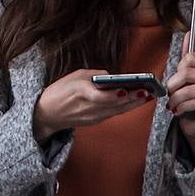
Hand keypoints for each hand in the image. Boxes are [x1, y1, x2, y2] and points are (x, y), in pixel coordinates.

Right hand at [33, 69, 153, 139]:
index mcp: (80, 93)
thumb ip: (94, 74)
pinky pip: (113, 113)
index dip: (113, 95)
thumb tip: (112, 76)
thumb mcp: (74, 76)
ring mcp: (92, 117)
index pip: (99, 97)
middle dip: (132, 99)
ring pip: (117, 110)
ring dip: (133, 104)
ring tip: (147, 96)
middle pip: (113, 104)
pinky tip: (135, 102)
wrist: (46, 113)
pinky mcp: (95, 121)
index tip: (125, 90)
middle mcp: (88, 108)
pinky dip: (125, 107)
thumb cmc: (59, 91)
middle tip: (147, 92)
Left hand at [165, 51, 194, 158]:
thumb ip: (187, 54)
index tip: (176, 81)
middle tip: (171, 95)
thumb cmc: (188, 99)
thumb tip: (189, 33)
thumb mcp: (185, 76)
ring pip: (187, 90)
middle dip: (172, 86)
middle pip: (186, 73)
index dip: (177, 71)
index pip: (188, 58)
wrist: (194, 124)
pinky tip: (178, 111)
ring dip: (175, 99)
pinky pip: (191, 102)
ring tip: (173, 104)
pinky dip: (180, 108)